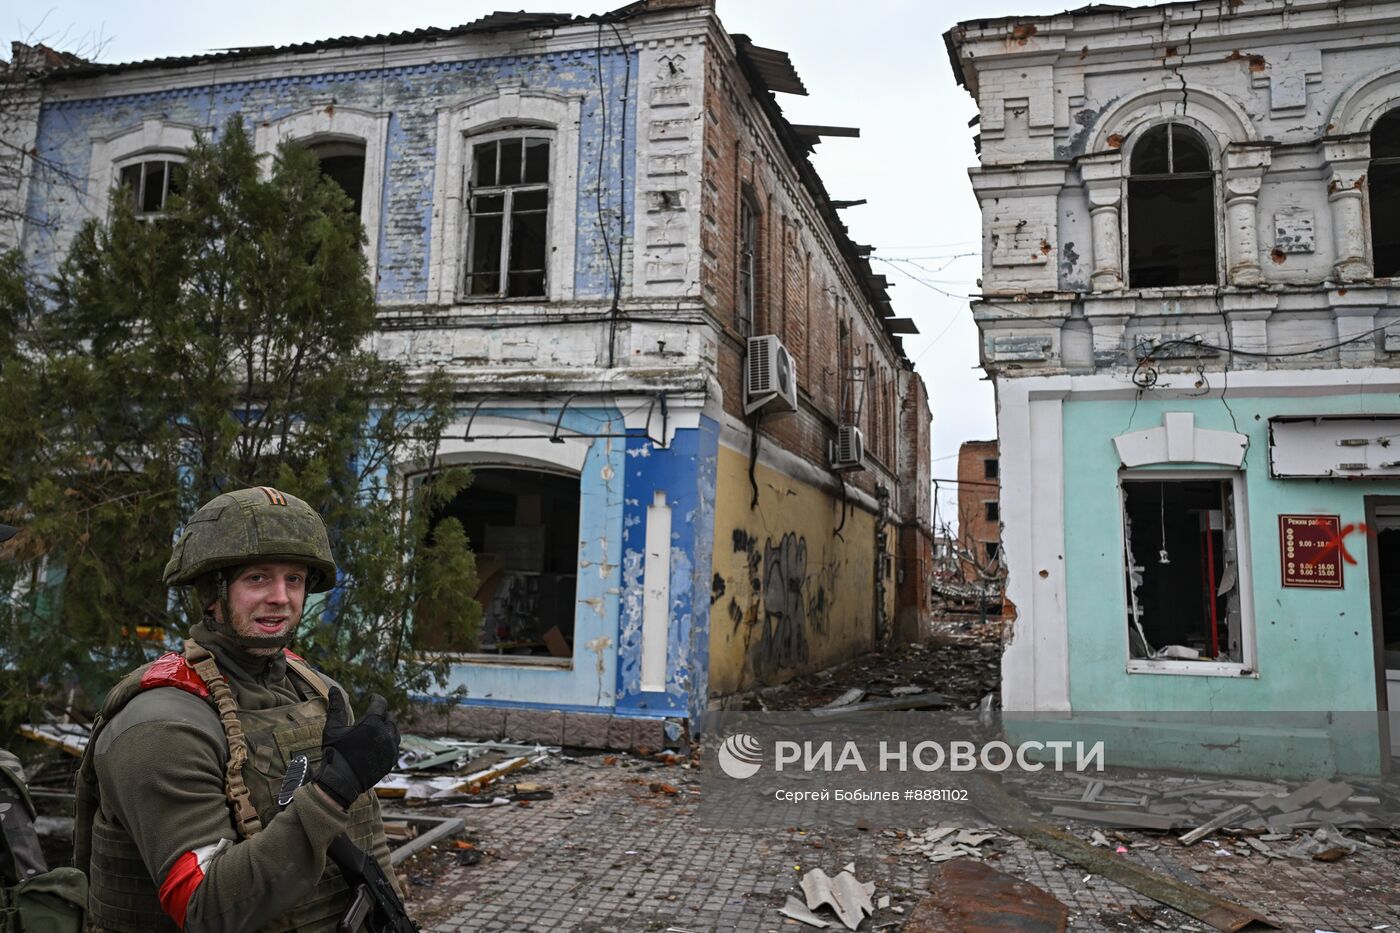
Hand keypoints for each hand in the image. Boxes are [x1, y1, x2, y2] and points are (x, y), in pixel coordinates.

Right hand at [313, 691, 399, 808]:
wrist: (341, 782)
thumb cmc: (336, 753)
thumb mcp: (333, 729)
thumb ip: (336, 707)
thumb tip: (333, 689)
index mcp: (372, 723)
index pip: (380, 703)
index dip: (376, 698)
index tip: (371, 697)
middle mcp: (385, 734)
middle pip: (389, 717)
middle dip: (382, 714)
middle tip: (373, 715)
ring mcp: (390, 748)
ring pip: (395, 732)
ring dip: (388, 728)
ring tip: (378, 728)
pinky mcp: (391, 760)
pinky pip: (395, 746)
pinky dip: (390, 742)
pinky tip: (381, 743)